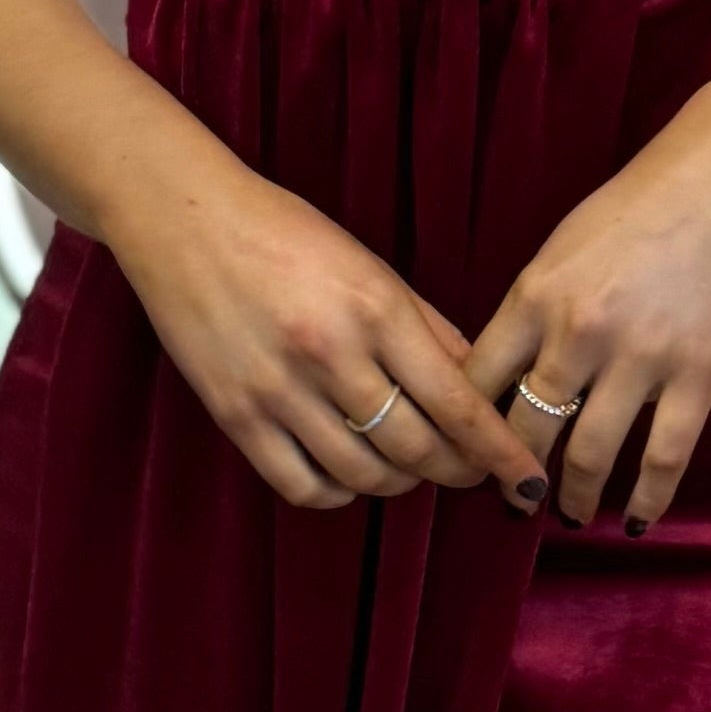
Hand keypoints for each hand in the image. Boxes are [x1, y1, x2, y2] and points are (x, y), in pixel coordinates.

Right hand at [103, 140, 546, 515]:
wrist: (184, 219)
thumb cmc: (285, 234)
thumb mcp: (371, 267)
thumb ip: (429, 329)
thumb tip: (480, 386)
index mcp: (376, 310)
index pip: (457, 404)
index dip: (498, 454)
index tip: (527, 482)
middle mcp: (331, 355)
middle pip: (417, 450)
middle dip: (454, 472)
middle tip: (464, 469)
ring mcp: (279, 390)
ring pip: (364, 475)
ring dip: (398, 481)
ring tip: (405, 464)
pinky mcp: (235, 415)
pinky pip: (301, 486)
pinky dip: (337, 492)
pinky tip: (347, 473)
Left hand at [465, 51, 710, 531]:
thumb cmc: (646, 199)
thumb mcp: (566, 243)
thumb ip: (536, 307)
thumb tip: (509, 371)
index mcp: (535, 295)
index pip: (475, 383)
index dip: (462, 430)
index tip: (462, 457)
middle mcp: (578, 332)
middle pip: (525, 430)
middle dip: (512, 476)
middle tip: (510, 499)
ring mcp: (640, 357)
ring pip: (588, 454)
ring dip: (573, 496)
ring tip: (568, 514)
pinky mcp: (700, 373)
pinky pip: (664, 455)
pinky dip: (647, 498)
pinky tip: (636, 519)